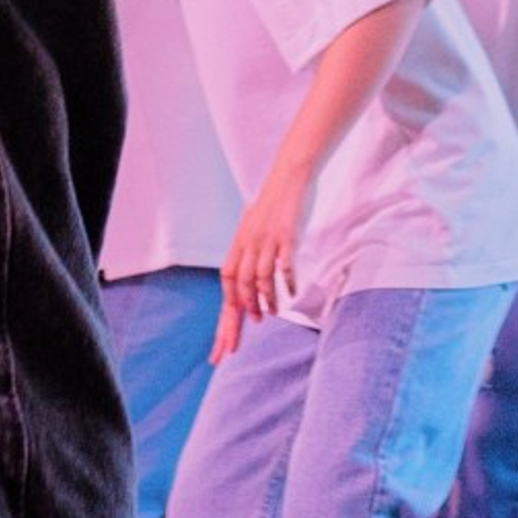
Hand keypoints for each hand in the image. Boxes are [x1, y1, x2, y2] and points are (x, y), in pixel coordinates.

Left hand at [212, 161, 309, 357]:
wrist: (287, 173)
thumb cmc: (272, 203)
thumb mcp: (254, 228)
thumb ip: (249, 253)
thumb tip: (247, 283)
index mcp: (238, 245)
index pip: (227, 285)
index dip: (227, 313)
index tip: (226, 341)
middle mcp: (248, 244)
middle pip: (238, 287)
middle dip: (236, 318)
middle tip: (236, 343)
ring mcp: (265, 239)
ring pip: (259, 278)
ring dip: (264, 300)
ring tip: (270, 313)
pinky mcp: (284, 233)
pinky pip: (282, 263)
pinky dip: (285, 281)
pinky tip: (290, 293)